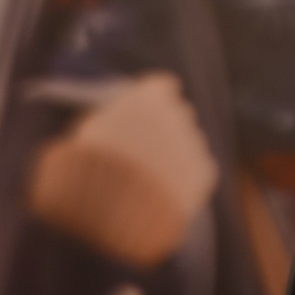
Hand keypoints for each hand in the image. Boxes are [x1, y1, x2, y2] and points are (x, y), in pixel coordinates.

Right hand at [27, 73, 218, 265]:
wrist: (111, 208)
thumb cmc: (90, 166)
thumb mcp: (92, 131)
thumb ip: (117, 117)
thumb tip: (126, 115)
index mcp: (149, 98)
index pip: (163, 87)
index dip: (153, 100)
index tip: (148, 111)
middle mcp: (178, 115)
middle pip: (179, 114)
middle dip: (166, 128)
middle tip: (146, 148)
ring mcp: (194, 143)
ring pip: (188, 143)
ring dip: (174, 156)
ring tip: (146, 180)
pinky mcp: (204, 172)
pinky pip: (196, 169)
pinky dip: (183, 180)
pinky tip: (160, 193)